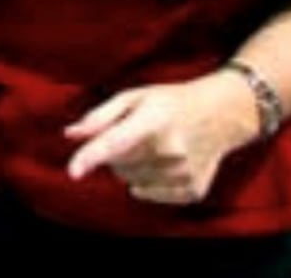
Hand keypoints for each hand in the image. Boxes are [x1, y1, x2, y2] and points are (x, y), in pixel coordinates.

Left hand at [65, 72, 263, 205]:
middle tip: (132, 134)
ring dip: (131, 167)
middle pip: (118, 165)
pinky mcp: (193, 191)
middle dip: (114, 153)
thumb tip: (70, 134)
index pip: (115, 143)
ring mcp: (184, 173)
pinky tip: (162, 163)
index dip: (91, 157)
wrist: (220, 115)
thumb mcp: (133, 97)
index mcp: (153, 121)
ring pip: (131, 181)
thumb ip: (100, 117)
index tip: (73, 172)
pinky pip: (150, 194)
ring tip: (151, 146)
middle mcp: (170, 150)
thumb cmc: (169, 102)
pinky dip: (147, 182)